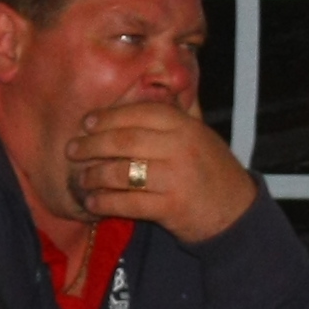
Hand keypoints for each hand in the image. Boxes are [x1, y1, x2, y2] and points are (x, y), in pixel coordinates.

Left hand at [67, 100, 256, 245]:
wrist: (236, 213)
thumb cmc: (211, 171)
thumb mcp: (199, 136)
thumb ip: (173, 117)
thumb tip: (138, 95)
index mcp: (185, 126)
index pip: (139, 113)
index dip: (108, 117)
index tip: (87, 123)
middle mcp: (180, 148)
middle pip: (124, 140)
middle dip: (92, 145)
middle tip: (72, 150)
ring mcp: (176, 178)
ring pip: (122, 172)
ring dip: (95, 176)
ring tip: (82, 179)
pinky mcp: (171, 207)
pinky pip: (128, 203)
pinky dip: (105, 202)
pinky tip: (93, 202)